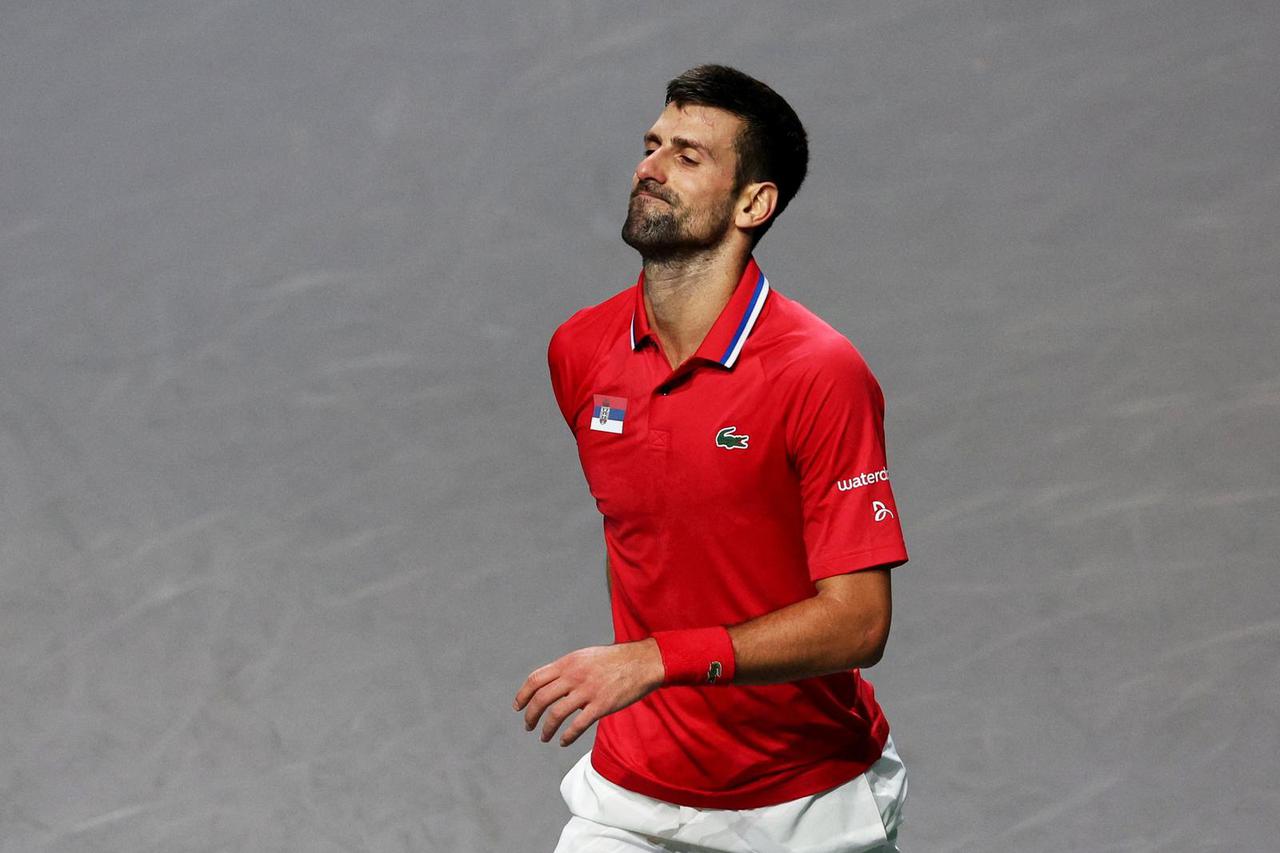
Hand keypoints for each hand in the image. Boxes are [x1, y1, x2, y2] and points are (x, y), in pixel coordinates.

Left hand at [513, 638, 663, 746]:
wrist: (642, 662)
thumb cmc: (614, 660)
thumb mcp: (585, 656)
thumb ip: (567, 668)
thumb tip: (550, 683)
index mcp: (568, 663)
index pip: (535, 679)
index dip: (522, 695)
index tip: (518, 707)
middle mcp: (574, 676)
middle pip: (541, 698)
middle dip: (530, 715)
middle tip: (528, 726)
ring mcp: (587, 691)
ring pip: (556, 714)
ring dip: (546, 729)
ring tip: (544, 737)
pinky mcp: (601, 706)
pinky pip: (577, 725)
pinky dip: (567, 736)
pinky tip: (563, 741)